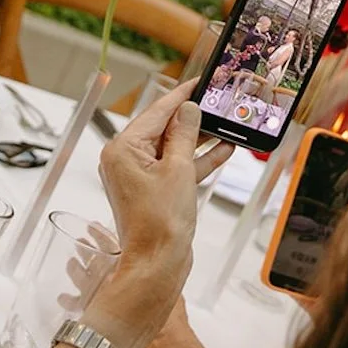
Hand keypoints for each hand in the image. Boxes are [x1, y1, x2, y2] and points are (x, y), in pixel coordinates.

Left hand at [94, 83, 231, 344]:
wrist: (157, 266)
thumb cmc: (161, 223)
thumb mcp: (179, 170)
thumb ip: (185, 135)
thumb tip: (189, 109)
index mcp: (123, 149)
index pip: (155, 112)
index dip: (179, 96)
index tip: (197, 82)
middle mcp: (125, 160)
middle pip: (162, 129)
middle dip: (192, 119)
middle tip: (216, 103)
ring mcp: (138, 177)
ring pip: (172, 149)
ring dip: (198, 140)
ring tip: (225, 126)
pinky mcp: (152, 192)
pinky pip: (175, 168)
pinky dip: (195, 161)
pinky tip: (221, 151)